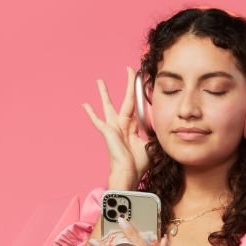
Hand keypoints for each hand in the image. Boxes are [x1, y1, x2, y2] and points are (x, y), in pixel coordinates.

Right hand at [82, 67, 150, 188]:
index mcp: (132, 128)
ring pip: (108, 106)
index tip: (143, 82)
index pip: (137, 107)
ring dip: (105, 93)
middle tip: (129, 70)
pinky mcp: (107, 132)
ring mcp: (113, 128)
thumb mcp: (151, 146)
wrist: (129, 174)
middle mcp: (122, 125)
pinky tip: (84, 105)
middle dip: (128, 85)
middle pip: (126, 100)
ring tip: (99, 80)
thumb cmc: (138, 165)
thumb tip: (162, 130)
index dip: (140, 95)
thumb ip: (153, 136)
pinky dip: (91, 113)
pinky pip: (97, 121)